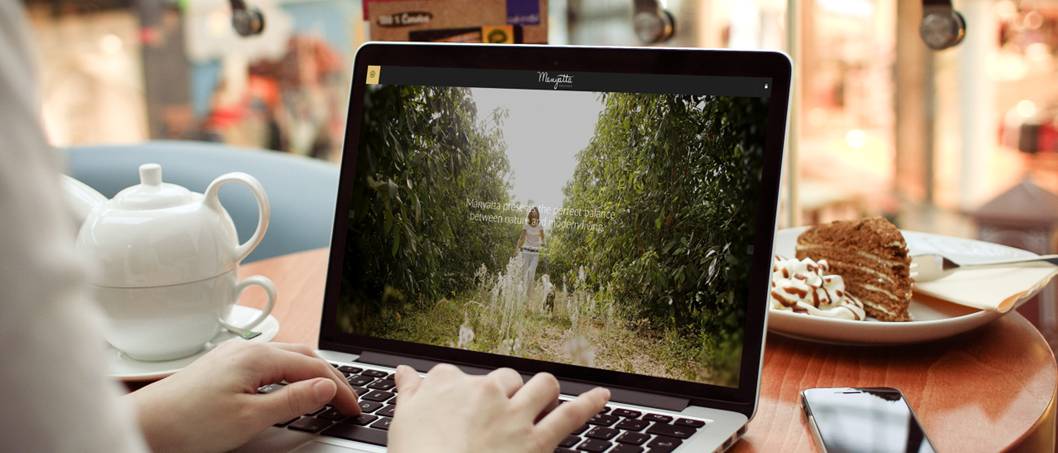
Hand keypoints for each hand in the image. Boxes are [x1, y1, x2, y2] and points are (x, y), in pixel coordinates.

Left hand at [127, 341, 359, 452]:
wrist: (145, 424)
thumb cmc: (188, 423)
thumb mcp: (249, 418)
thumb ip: (292, 400)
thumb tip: (326, 387)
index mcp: (258, 357)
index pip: (314, 368)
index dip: (339, 389)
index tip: (353, 409)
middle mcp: (248, 349)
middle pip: (304, 357)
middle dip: (330, 377)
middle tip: (347, 402)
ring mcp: (234, 356)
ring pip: (287, 358)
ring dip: (311, 373)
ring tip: (327, 394)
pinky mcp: (224, 367)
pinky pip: (269, 363)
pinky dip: (290, 375)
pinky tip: (290, 389)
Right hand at [389, 364, 609, 452]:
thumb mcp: (402, 423)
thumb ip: (409, 393)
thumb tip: (405, 373)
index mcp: (448, 385)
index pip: (459, 374)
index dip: (465, 390)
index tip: (464, 403)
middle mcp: (484, 392)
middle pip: (505, 378)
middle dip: (508, 392)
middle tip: (503, 415)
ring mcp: (513, 414)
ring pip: (541, 386)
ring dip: (545, 392)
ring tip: (545, 401)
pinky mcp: (536, 440)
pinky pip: (570, 414)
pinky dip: (590, 404)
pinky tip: (602, 396)